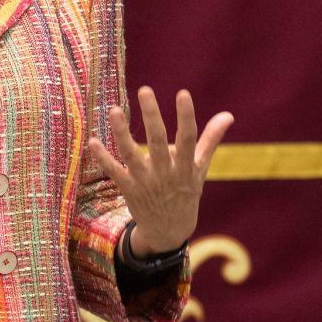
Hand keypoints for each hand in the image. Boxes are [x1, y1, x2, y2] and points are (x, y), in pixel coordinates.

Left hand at [87, 87, 233, 256]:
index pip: (188, 137)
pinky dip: (103, 157)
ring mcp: (146, 181)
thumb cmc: (186, 192)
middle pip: (158, 141)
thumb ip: (211, 139)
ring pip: (131, 154)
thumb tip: (228, 115)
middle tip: (145, 90)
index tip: (183, 93)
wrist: (170, 232)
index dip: (186, 116)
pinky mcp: (128, 188)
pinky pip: (114, 171)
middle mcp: (166, 173)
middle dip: (152, 116)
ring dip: (122, 133)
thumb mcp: (200, 168)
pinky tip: (92, 141)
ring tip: (114, 110)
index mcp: (186, 166)